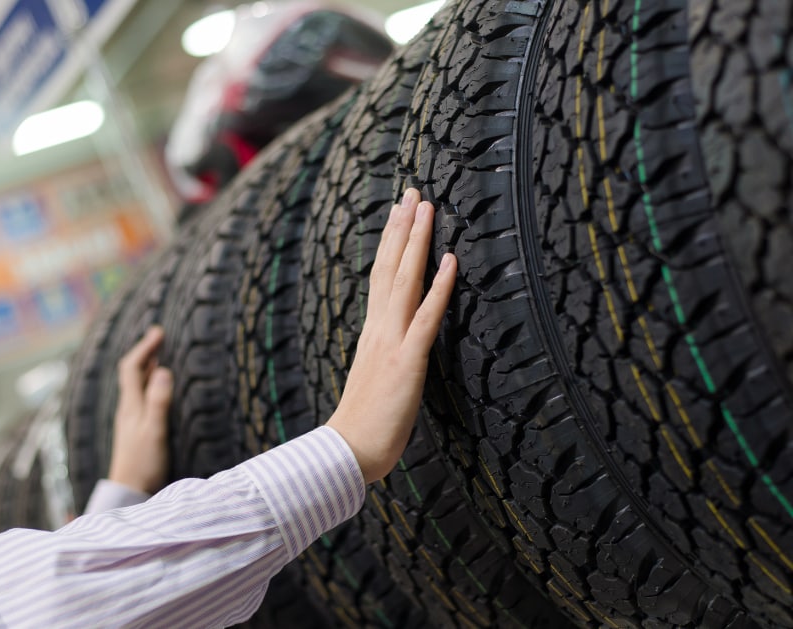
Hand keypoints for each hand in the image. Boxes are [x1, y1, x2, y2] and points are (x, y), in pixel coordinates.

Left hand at [108, 326, 172, 494]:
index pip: (132, 367)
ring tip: (159, 355)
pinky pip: (140, 397)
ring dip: (147, 367)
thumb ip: (159, 401)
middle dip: (146, 352)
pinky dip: (149, 383)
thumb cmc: (143, 464)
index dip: (145, 347)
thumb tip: (163, 370)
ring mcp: (130, 420)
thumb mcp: (155, 431)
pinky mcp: (135, 430)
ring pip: (136, 385)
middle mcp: (127, 409)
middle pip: (132, 373)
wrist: (129, 492)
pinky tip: (156, 389)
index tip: (159, 331)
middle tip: (159, 335)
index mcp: (131, 405)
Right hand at [326, 188, 455, 483]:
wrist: (346, 452)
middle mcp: (379, 329)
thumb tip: (388, 349)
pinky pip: (427, 317)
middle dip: (402, 227)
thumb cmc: (359, 426)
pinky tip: (450, 260)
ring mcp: (392, 341)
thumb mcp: (371, 382)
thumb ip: (380, 359)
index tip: (398, 214)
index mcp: (371, 333)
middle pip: (390, 267)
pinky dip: (439, 287)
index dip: (391, 244)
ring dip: (416, 241)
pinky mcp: (407, 360)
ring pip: (405, 280)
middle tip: (411, 192)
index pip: (381, 278)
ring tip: (425, 206)